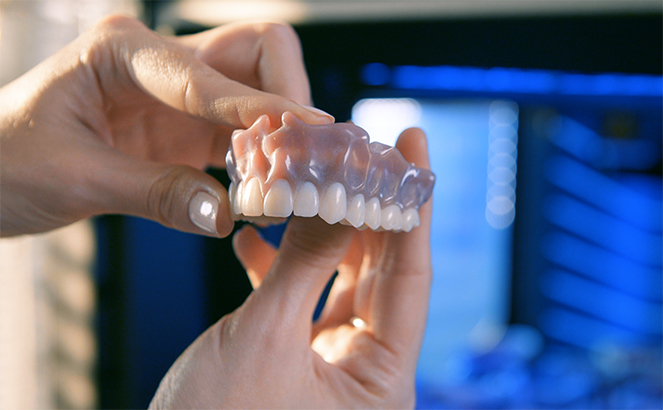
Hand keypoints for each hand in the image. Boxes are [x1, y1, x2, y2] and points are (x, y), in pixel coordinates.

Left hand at [0, 15, 332, 236]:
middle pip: (254, 52)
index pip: (206, 76)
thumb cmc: (6, 162)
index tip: (311, 130)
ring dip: (281, 129)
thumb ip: (154, 194)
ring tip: (288, 180)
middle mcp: (158, 60)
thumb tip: (225, 216)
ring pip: (259, 89)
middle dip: (286, 96)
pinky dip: (263, 157)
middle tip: (298, 155)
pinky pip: (243, 132)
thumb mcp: (74, 179)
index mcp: (122, 51)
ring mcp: (177, 93)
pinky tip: (265, 190)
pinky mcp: (186, 127)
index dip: (260, 106)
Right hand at [150, 128, 431, 407]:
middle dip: (367, 204)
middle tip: (357, 146)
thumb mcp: (265, 336)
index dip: (412, 203)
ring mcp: (331, 361)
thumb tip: (335, 193)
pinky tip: (255, 235)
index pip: (409, 274)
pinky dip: (281, 264)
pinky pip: (300, 297)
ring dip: (320, 229)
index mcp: (380, 379)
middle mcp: (364, 369)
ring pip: (338, 277)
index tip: (412, 142)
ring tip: (306, 177)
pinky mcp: (296, 357)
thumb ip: (305, 262)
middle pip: (378, 268)